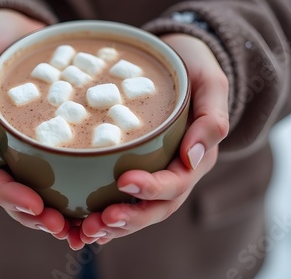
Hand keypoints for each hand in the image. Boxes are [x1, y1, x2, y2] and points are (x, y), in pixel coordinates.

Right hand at [0, 9, 68, 239]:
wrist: (20, 27)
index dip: (8, 196)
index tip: (33, 205)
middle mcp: (5, 148)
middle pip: (17, 194)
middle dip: (38, 216)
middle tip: (64, 227)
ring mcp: (32, 145)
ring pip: (43, 188)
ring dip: (61, 212)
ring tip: (86, 225)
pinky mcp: (58, 136)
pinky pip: (68, 165)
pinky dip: (80, 186)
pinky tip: (100, 198)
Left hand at [77, 33, 229, 246]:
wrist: (178, 60)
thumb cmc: (194, 68)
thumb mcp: (210, 83)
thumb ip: (211, 118)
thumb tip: (193, 158)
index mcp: (196, 157)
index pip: (177, 183)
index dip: (152, 188)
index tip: (124, 181)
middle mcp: (176, 172)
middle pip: (156, 208)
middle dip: (128, 219)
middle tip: (97, 222)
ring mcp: (156, 173)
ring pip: (137, 209)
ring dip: (112, 225)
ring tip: (83, 230)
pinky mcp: (136, 167)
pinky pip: (122, 197)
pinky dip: (103, 214)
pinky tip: (79, 222)